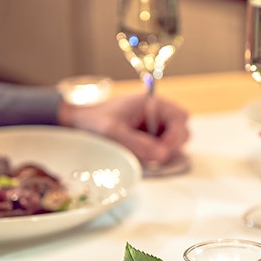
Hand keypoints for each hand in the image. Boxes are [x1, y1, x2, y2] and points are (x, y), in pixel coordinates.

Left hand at [60, 94, 189, 165]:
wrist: (78, 124)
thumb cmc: (95, 121)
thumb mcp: (112, 131)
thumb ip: (137, 142)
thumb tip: (163, 154)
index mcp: (152, 102)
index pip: (180, 118)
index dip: (175, 136)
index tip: (161, 152)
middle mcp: (157, 113)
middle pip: (182, 130)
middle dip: (171, 145)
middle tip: (153, 157)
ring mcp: (154, 126)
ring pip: (173, 142)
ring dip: (162, 152)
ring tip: (142, 157)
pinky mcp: (148, 138)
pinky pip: (161, 149)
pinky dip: (154, 156)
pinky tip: (139, 157)